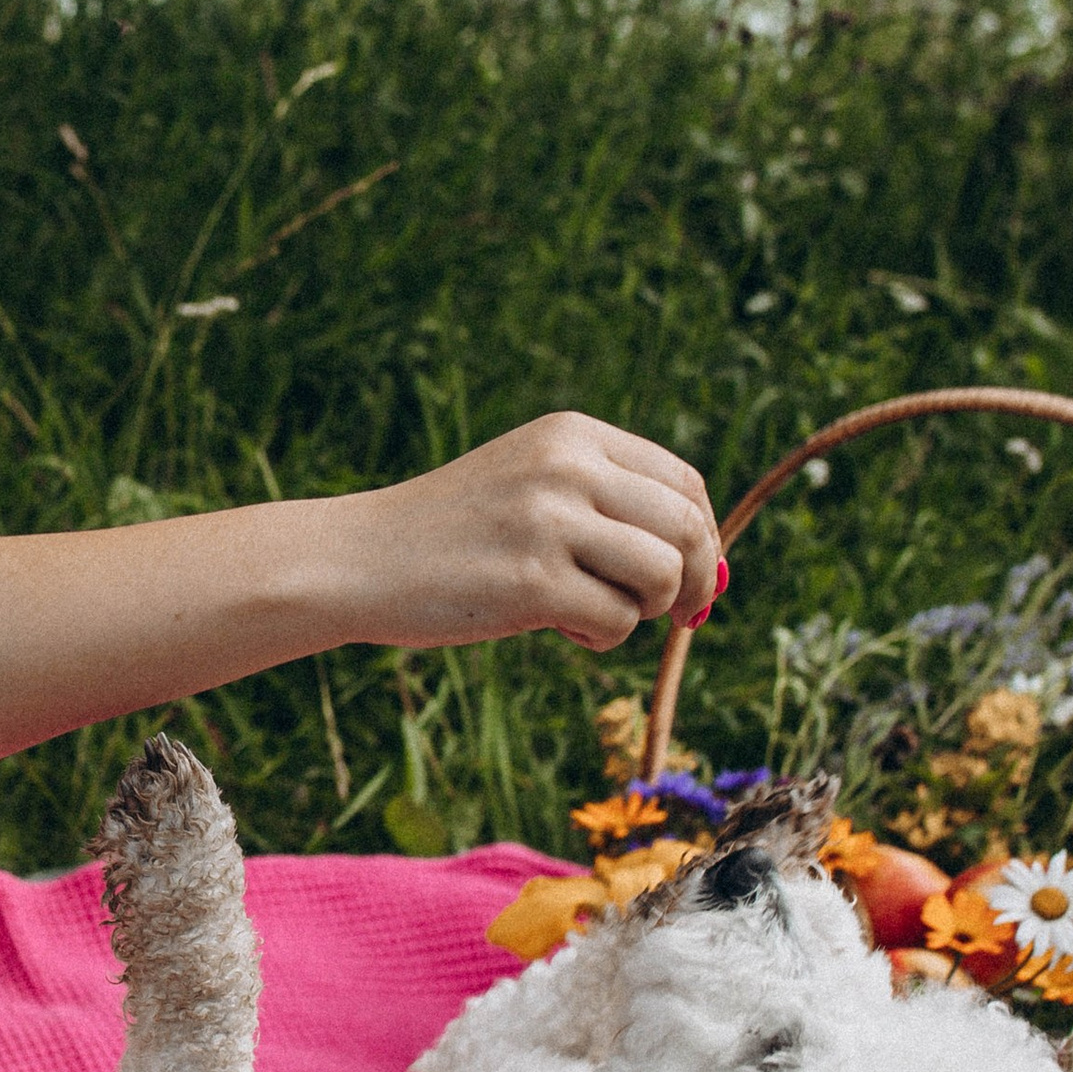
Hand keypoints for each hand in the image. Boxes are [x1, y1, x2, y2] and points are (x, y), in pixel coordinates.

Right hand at [354, 414, 719, 655]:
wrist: (359, 559)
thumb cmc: (454, 536)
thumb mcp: (532, 490)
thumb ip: (611, 511)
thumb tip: (713, 575)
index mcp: (571, 435)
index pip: (683, 483)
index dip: (703, 537)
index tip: (688, 578)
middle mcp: (566, 466)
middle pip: (686, 527)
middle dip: (694, 581)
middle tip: (677, 615)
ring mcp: (548, 522)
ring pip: (661, 575)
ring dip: (644, 609)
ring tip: (595, 612)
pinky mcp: (531, 581)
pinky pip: (617, 620)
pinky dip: (602, 635)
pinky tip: (559, 626)